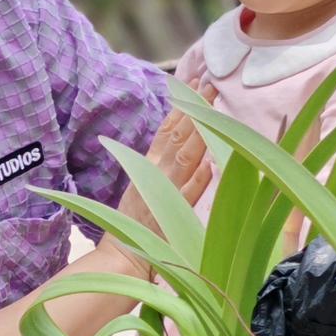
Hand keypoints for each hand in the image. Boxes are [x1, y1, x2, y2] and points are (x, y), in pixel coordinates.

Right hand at [117, 79, 216, 234]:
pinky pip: (187, 193)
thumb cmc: (137, 221)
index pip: (168, 128)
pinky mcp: (170, 214)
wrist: (123, 253)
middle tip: (209, 83)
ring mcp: (164, 192)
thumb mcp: (145, 183)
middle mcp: (156, 173)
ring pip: (185, 156)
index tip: (194, 82)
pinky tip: (211, 161)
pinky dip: (198, 178)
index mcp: (149, 164)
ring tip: (213, 107)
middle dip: (194, 108)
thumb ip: (163, 164)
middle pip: (179, 135)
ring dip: (199, 130)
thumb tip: (186, 144)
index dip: (182, 105)